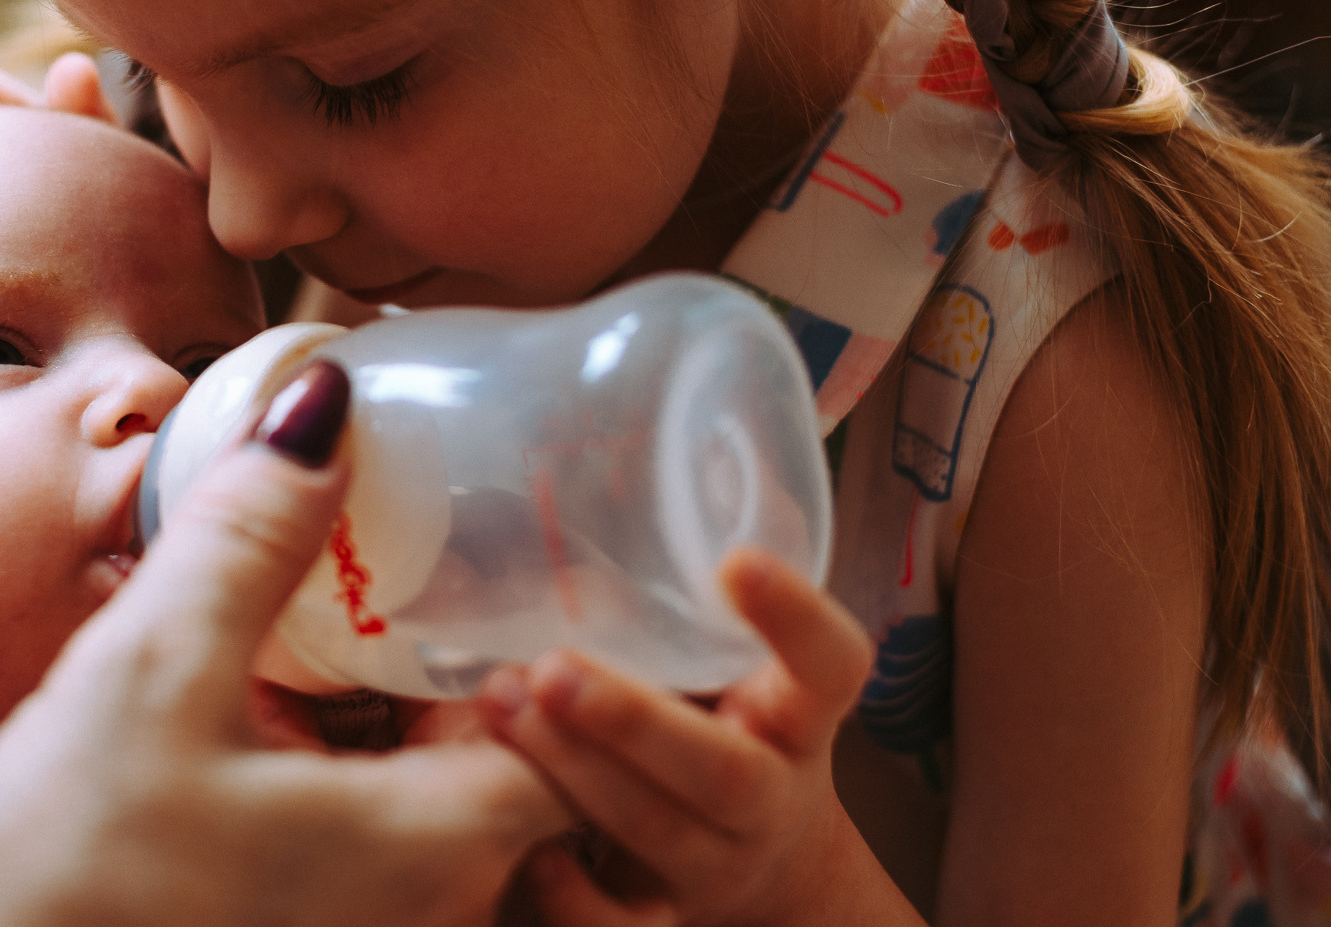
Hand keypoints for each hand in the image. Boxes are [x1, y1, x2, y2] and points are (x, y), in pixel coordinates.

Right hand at [0, 363, 566, 926]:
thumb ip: (248, 541)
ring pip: (446, 805)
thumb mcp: (149, 678)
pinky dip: (369, 772)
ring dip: (422, 714)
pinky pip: (384, 850)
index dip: (568, 640)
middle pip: (520, 764)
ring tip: (384, 614)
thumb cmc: (65, 886)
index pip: (577, 731)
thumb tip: (326, 409)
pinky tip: (304, 713)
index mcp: (436, 848)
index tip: (530, 556)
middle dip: (488, 659)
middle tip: (459, 551)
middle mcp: (436, 912)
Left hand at [479, 549, 890, 926]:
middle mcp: (772, 792)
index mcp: (800, 713)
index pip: (830, 666)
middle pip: (724, 772)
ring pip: (662, 834)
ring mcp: (722, 863)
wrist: (765, 862)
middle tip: (553, 668)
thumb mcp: (732, 657)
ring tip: (503, 707)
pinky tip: (527, 853)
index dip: (795, 618)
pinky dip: (578, 900)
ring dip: (576, 776)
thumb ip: (692, 592)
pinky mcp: (670, 918)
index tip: (736, 561)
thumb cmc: (728, 719)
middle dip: (636, 724)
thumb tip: (629, 453)